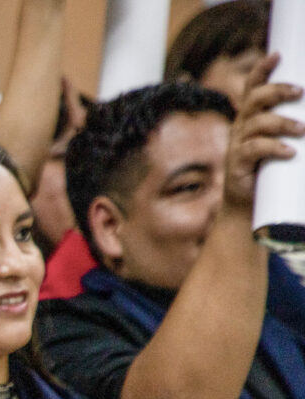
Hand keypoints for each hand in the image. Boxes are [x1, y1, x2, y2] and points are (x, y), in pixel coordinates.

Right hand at [224, 53, 304, 210]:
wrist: (250, 205)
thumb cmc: (273, 170)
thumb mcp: (285, 142)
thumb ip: (298, 125)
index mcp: (252, 116)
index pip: (252, 87)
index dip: (262, 70)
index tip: (277, 55)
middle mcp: (242, 126)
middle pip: (254, 99)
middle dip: (277, 91)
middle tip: (299, 92)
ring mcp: (238, 144)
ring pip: (257, 123)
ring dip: (282, 123)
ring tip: (302, 130)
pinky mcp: (238, 163)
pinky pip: (253, 149)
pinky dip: (273, 148)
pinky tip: (289, 152)